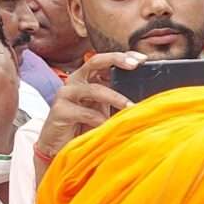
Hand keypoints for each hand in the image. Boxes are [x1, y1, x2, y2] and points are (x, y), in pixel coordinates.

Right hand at [41, 51, 139, 168]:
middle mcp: (75, 81)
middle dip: (117, 60)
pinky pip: (85, 113)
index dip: (123, 56)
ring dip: (116, 98)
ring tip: (131, 107)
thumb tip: (143, 90)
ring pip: (94, 89)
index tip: (143, 59)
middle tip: (135, 66)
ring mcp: (65, 94)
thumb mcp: (104, 107)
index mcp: (86, 77)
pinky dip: (100, 120)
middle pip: (95, 61)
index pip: (105, 60)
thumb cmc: (84, 126)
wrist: (60, 146)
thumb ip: (116, 95)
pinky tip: (109, 126)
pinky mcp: (59, 111)